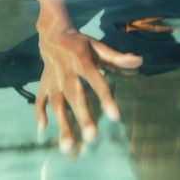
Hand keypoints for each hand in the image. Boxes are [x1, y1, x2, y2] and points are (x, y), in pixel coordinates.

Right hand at [34, 28, 141, 151]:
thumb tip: (139, 61)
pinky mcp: (43, 83)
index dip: (106, 99)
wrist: (52, 33)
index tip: (115, 117)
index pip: (97, 81)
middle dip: (82, 116)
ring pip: (57, 103)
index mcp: (83, 61)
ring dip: (62, 123)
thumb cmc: (80, 44)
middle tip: (92, 137)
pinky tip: (43, 129)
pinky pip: (40, 99)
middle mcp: (67, 72)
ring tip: (68, 146)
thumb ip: (117, 58)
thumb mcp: (98, 47)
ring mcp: (53, 79)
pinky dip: (39, 113)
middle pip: (75, 96)